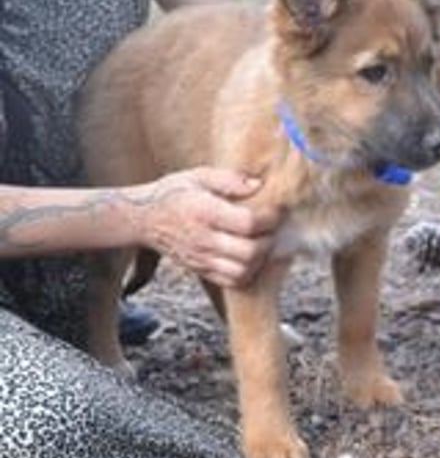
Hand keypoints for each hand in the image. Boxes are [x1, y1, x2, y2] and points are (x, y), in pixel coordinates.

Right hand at [131, 168, 282, 287]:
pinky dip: (248, 272)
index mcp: (205, 212)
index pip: (248, 222)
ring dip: (261, 258)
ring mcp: (202, 258)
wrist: (144, 219)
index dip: (270, 218)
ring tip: (262, 242)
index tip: (276, 210)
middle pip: (250, 251)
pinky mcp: (201, 271)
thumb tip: (258, 184)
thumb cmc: (174, 194)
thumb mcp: (198, 176)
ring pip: (243, 271)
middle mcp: (204, 239)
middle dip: (269, 239)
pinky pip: (232, 281)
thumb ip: (229, 179)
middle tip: (273, 227)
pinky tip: (249, 256)